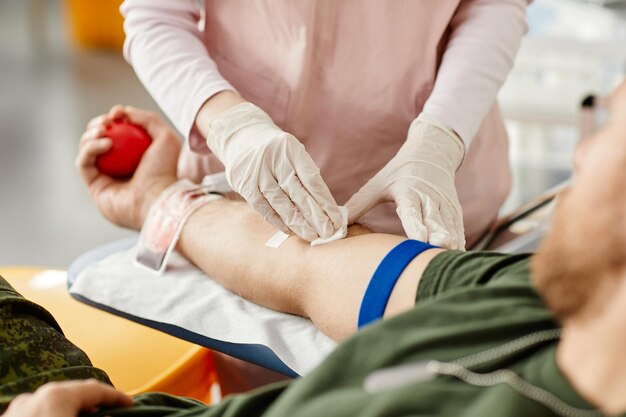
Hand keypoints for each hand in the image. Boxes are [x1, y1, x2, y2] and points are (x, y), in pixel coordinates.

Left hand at [2, 379, 132, 416]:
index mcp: (57, 396)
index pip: (95, 390)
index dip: (116, 397)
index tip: (131, 405)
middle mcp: (36, 397)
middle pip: (74, 394)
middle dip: (94, 403)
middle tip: (113, 411)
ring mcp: (18, 410)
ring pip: (54, 404)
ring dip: (75, 411)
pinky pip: (39, 414)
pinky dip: (56, 416)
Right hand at [76, 105, 179, 229]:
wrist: (157, 199)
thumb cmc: (166, 170)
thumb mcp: (166, 138)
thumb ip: (147, 119)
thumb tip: (122, 111)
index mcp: (135, 157)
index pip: (117, 133)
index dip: (113, 119)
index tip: (117, 112)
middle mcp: (119, 168)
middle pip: (98, 140)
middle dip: (97, 125)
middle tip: (107, 121)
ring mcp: (105, 178)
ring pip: (87, 149)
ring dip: (91, 135)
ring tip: (105, 130)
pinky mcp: (94, 187)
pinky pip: (83, 162)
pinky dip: (90, 149)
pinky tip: (105, 143)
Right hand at [204, 102, 342, 240]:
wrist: (241, 135)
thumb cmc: (277, 151)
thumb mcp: (293, 152)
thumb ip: (306, 175)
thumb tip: (325, 208)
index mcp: (292, 150)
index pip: (312, 180)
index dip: (325, 202)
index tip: (336, 220)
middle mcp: (274, 159)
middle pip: (297, 193)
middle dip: (315, 216)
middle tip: (327, 233)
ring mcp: (257, 172)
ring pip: (280, 202)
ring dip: (297, 222)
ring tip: (311, 235)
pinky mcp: (244, 184)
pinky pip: (262, 207)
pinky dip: (276, 220)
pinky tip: (289, 230)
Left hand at [346, 115, 465, 249]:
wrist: (433, 152)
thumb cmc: (399, 172)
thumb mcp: (377, 184)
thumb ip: (358, 204)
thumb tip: (336, 226)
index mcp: (409, 191)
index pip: (412, 211)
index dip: (416, 225)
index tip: (421, 239)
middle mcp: (430, 199)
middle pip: (436, 220)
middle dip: (439, 235)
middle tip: (440, 247)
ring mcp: (445, 205)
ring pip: (450, 227)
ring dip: (451, 243)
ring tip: (451, 259)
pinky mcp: (455, 212)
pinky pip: (459, 230)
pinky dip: (459, 244)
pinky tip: (458, 260)